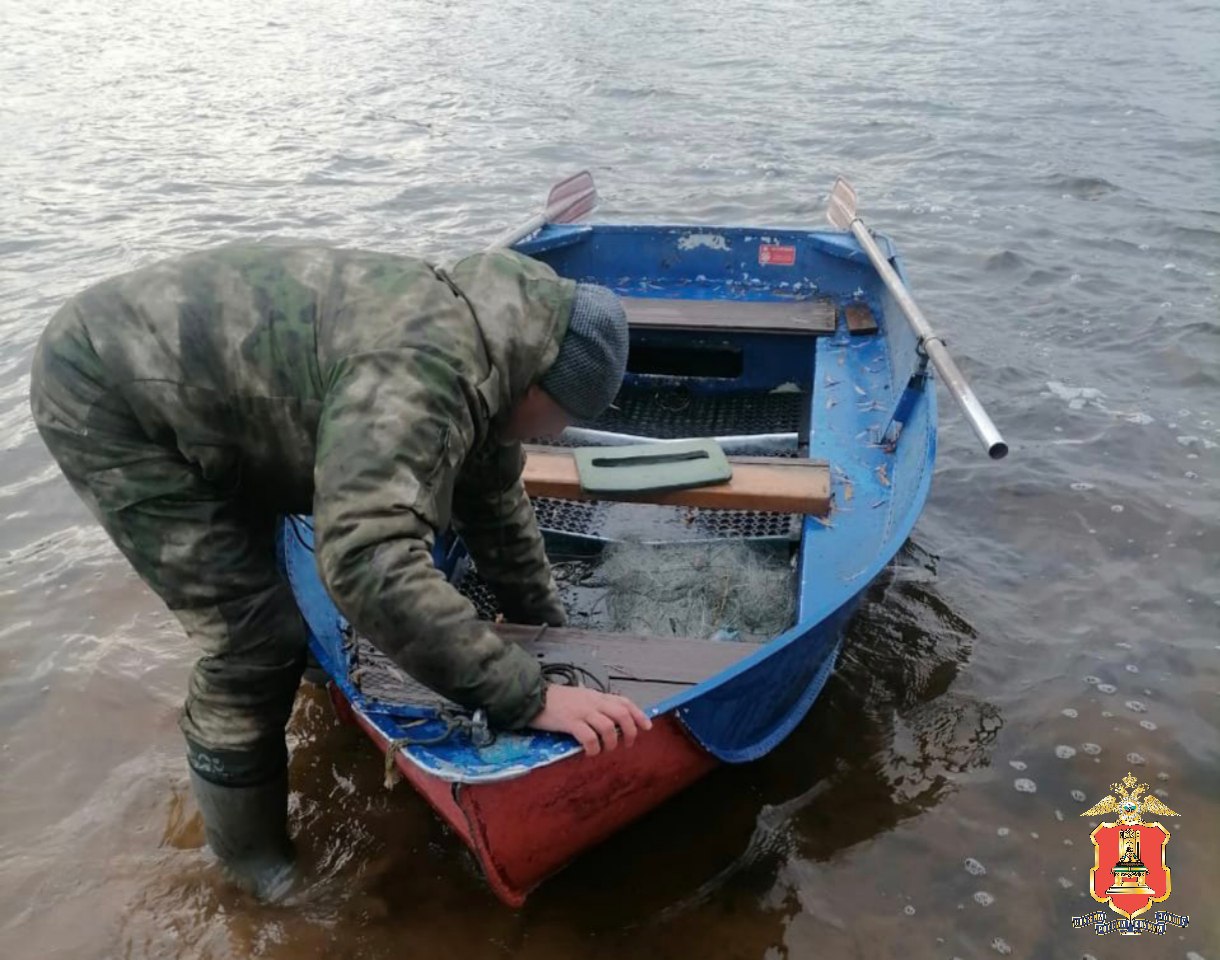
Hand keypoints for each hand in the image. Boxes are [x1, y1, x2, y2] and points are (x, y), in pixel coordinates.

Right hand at [527, 684, 652, 755]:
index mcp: (596, 696)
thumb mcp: (579, 697)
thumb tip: (607, 719)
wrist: (533, 697)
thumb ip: (593, 706)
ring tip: (606, 750)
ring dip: (611, 742)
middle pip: (622, 714)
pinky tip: (591, 753)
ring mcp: (582, 711)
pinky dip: (594, 748)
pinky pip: (589, 737)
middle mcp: (593, 702)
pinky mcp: (570, 722)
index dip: (639, 714)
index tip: (647, 726)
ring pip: (608, 727)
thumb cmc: (555, 700)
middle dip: (630, 731)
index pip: (624, 701)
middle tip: (627, 744)